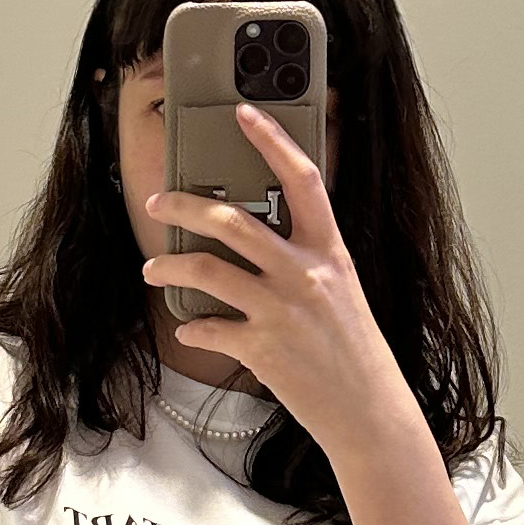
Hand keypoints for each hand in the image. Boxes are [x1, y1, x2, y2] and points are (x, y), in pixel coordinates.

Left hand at [143, 108, 425, 460]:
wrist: (369, 410)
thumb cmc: (354, 352)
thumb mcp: (342, 292)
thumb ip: (306, 260)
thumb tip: (259, 243)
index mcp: (328, 251)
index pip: (301, 179)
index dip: (272, 140)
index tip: (244, 114)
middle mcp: (304, 273)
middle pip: (233, 221)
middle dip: (184, 206)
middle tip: (159, 203)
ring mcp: (281, 310)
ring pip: (207, 270)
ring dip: (170, 267)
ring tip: (154, 270)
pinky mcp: (262, 348)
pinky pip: (209, 328)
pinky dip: (191, 328)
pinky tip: (187, 328)